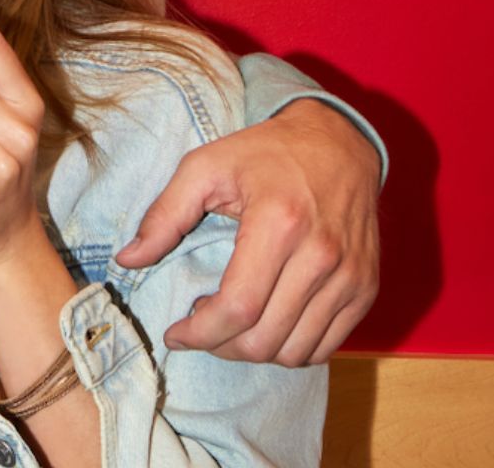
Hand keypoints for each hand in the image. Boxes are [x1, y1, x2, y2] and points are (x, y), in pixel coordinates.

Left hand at [116, 99, 380, 365]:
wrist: (338, 142)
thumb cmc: (264, 153)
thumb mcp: (204, 167)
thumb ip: (164, 215)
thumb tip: (127, 261)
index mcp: (279, 224)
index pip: (239, 308)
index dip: (200, 333)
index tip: (175, 333)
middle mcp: (322, 255)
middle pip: (265, 339)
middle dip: (220, 347)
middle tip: (199, 328)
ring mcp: (351, 276)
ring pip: (295, 351)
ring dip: (254, 351)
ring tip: (230, 324)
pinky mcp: (366, 288)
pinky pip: (326, 346)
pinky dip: (290, 348)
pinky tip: (266, 323)